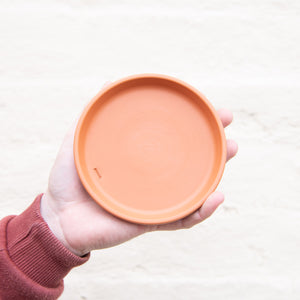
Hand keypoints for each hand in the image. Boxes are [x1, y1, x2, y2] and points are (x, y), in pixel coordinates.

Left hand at [41, 105, 237, 256]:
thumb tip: (109, 81)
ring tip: (231, 151)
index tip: (211, 107)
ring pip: (195, 188)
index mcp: (142, 160)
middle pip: (191, 162)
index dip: (194, 123)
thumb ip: (91, 116)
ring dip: (217, 171)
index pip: (174, 140)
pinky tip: (215, 197)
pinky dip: (201, 211)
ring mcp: (156, 200)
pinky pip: (183, 219)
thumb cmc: (68, 181)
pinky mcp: (153, 221)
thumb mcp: (77, 141)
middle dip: (214, 142)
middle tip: (227, 125)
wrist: (59, 217)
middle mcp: (154, 179)